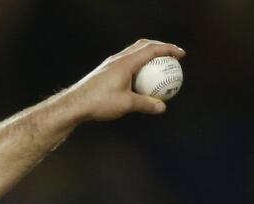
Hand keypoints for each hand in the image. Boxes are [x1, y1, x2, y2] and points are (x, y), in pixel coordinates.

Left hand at [63, 39, 185, 121]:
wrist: (73, 105)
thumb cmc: (99, 103)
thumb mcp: (126, 105)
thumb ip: (145, 104)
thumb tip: (162, 107)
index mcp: (125, 62)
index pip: (152, 49)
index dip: (169, 49)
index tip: (181, 54)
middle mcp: (117, 59)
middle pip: (143, 45)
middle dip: (160, 47)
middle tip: (172, 56)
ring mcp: (110, 64)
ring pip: (133, 52)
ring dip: (147, 54)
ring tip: (158, 65)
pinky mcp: (104, 71)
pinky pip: (126, 62)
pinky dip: (137, 65)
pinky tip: (140, 78)